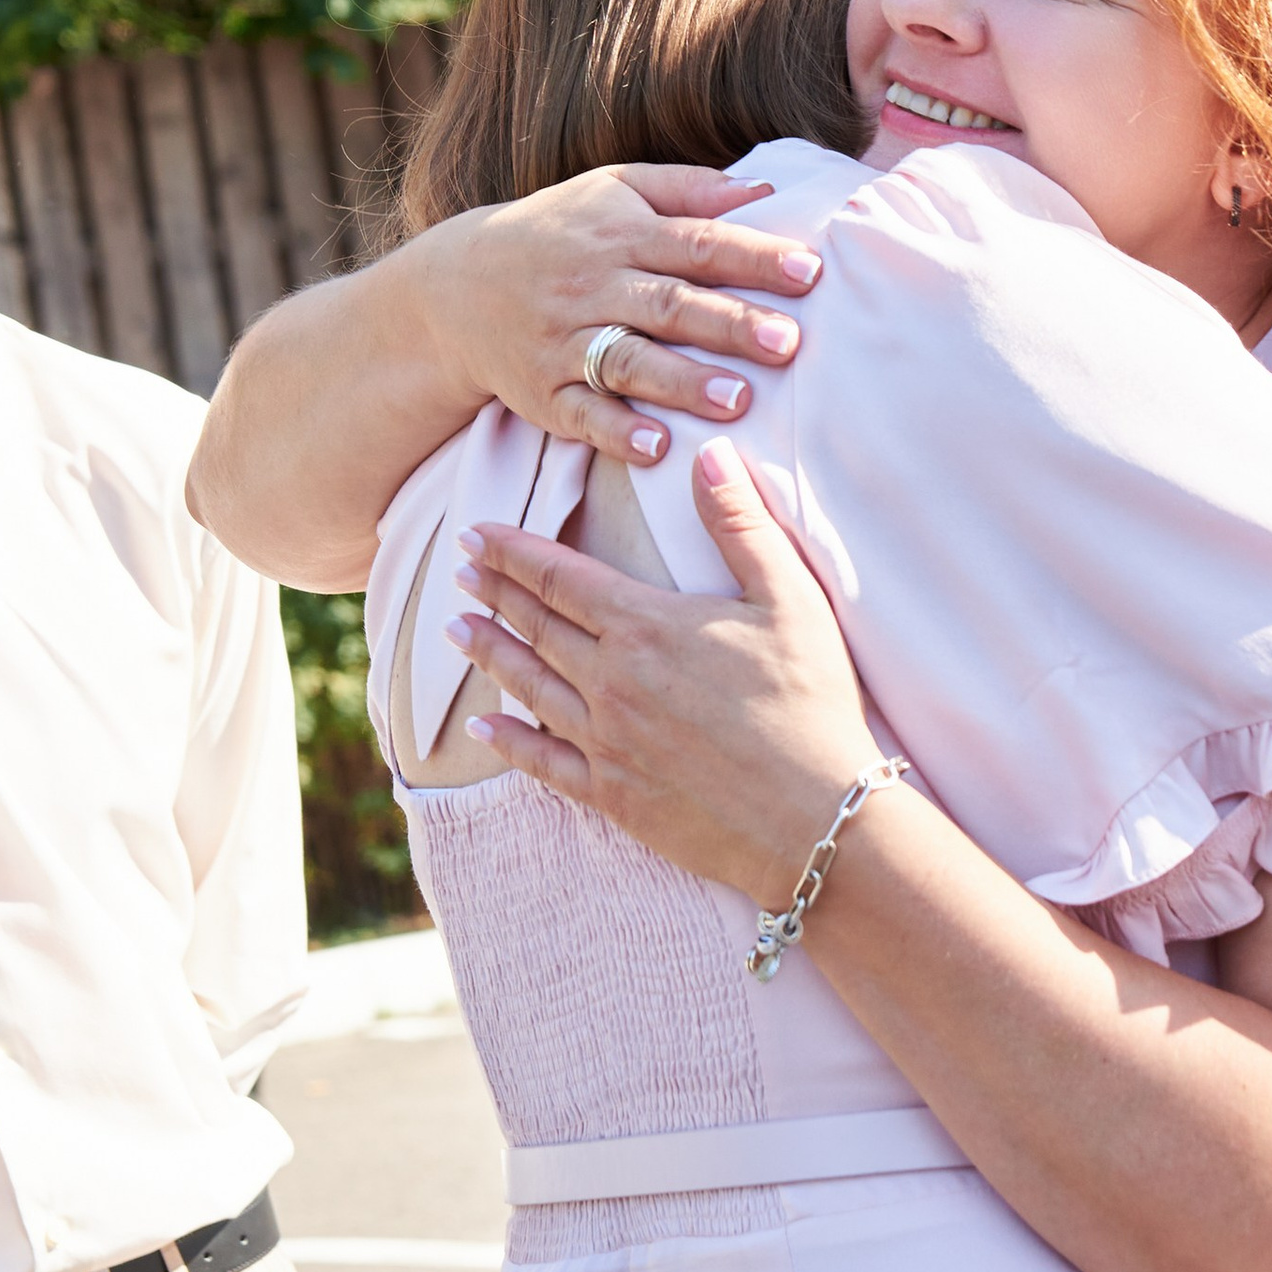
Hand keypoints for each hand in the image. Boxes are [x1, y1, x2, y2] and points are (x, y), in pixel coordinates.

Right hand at [423, 165, 823, 467]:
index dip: (753, 257)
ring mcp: (564, 342)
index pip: (697, 244)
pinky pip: (581, 414)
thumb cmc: (558, 233)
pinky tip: (658, 446)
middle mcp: (594, 286)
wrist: (454, 285)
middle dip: (729, 324)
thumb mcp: (613, 190)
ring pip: (629, 361)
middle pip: (669, 305)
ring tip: (738, 400)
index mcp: (621, 235)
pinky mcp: (542, 392)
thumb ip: (688, 189)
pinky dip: (618, 431)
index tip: (809, 272)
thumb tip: (766, 190)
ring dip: (683, 383)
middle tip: (787, 344)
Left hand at [448, 444, 883, 907]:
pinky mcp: (613, 794)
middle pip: (536, 627)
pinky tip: (482, 728)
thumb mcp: (789, 599)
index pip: (560, 577)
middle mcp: (611, 681)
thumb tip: (712, 452)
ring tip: (456, 630)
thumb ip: (741, 524)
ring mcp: (606, 741)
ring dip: (490, 653)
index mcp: (646, 627)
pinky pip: (544, 763)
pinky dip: (508, 742)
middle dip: (495, 594)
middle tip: (460, 572)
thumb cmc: (810, 703)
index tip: (475, 536)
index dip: (513, 554)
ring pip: (529, 687)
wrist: (815, 819)